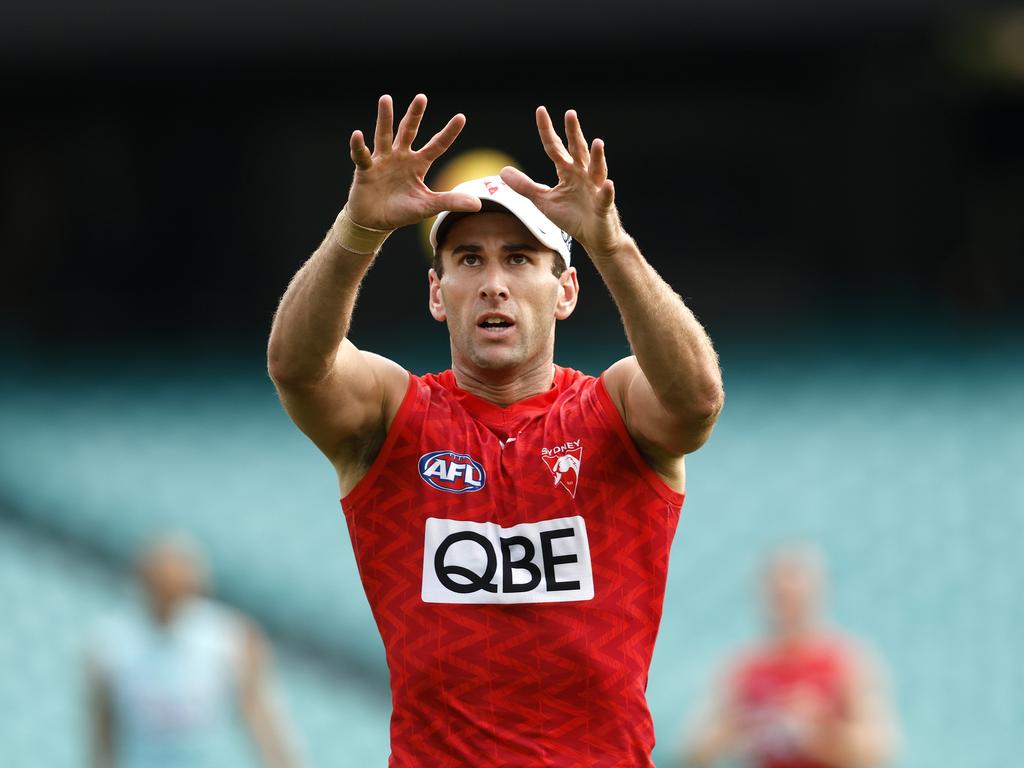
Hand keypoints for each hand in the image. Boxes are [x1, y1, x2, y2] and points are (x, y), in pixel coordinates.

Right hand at [346, 94, 480, 230]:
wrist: (374, 222)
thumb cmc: (401, 211)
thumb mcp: (428, 207)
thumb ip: (450, 202)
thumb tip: (478, 204)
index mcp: (418, 164)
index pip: (437, 145)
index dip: (448, 133)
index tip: (461, 117)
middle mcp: (401, 157)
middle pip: (408, 131)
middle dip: (415, 115)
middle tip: (422, 97)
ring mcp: (382, 161)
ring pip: (384, 135)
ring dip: (385, 118)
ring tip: (386, 99)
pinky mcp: (365, 169)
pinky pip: (362, 155)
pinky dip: (359, 146)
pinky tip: (358, 134)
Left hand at [500, 107, 627, 258]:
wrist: (594, 238)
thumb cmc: (571, 217)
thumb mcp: (543, 201)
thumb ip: (525, 186)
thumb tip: (502, 171)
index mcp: (567, 172)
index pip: (555, 148)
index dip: (547, 131)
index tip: (540, 110)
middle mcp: (583, 175)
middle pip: (577, 151)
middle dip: (574, 133)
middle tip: (570, 114)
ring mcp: (595, 189)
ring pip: (596, 169)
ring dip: (597, 157)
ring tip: (597, 143)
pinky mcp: (604, 207)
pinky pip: (605, 198)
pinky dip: (607, 191)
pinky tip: (608, 184)